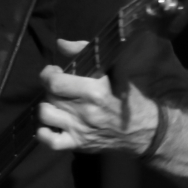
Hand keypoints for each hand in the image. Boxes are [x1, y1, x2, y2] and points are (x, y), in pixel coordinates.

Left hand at [37, 39, 158, 154]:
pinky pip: (50, 141)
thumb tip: (60, 43)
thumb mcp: (113, 70)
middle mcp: (84, 110)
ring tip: (56, 103)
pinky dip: (42, 133)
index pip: (55, 82)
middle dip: (50, 87)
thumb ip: (85, 53)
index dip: (48, 74)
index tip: (54, 71)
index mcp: (94, 90)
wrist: (145, 129)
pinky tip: (50, 124)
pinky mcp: (79, 144)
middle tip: (59, 86)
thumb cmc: (128, 96)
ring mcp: (80, 129)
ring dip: (46, 106)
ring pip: (45, 115)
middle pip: (50, 95)